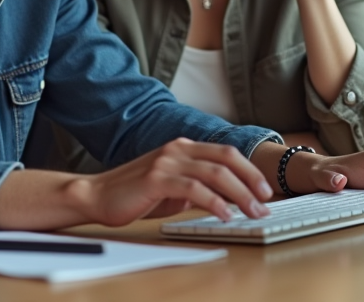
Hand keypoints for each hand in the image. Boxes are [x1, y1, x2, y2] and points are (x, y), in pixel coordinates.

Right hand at [84, 138, 273, 225]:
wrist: (98, 195)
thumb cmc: (136, 194)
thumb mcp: (173, 188)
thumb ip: (198, 186)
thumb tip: (230, 199)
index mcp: (183, 147)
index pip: (225, 153)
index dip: (249, 169)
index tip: (265, 189)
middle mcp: (177, 149)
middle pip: (226, 159)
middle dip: (251, 179)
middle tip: (266, 199)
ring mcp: (167, 162)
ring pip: (215, 173)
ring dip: (240, 194)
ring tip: (253, 212)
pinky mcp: (157, 179)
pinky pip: (194, 188)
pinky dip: (214, 202)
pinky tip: (225, 215)